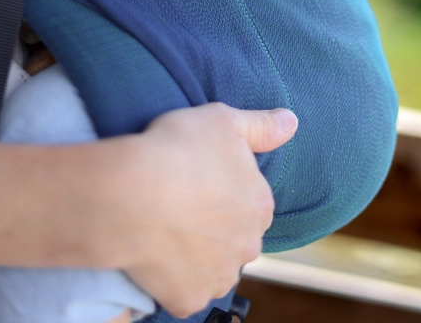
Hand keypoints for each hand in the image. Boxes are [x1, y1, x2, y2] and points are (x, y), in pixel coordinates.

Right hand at [121, 104, 297, 316]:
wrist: (130, 194)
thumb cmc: (177, 150)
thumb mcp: (223, 120)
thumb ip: (262, 126)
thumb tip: (291, 122)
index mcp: (260, 204)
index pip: (252, 201)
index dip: (226, 189)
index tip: (201, 179)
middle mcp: (248, 245)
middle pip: (236, 237)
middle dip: (217, 225)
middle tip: (183, 203)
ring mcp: (219, 277)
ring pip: (214, 268)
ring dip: (199, 255)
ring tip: (168, 228)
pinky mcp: (189, 299)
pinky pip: (185, 292)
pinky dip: (174, 279)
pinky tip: (158, 255)